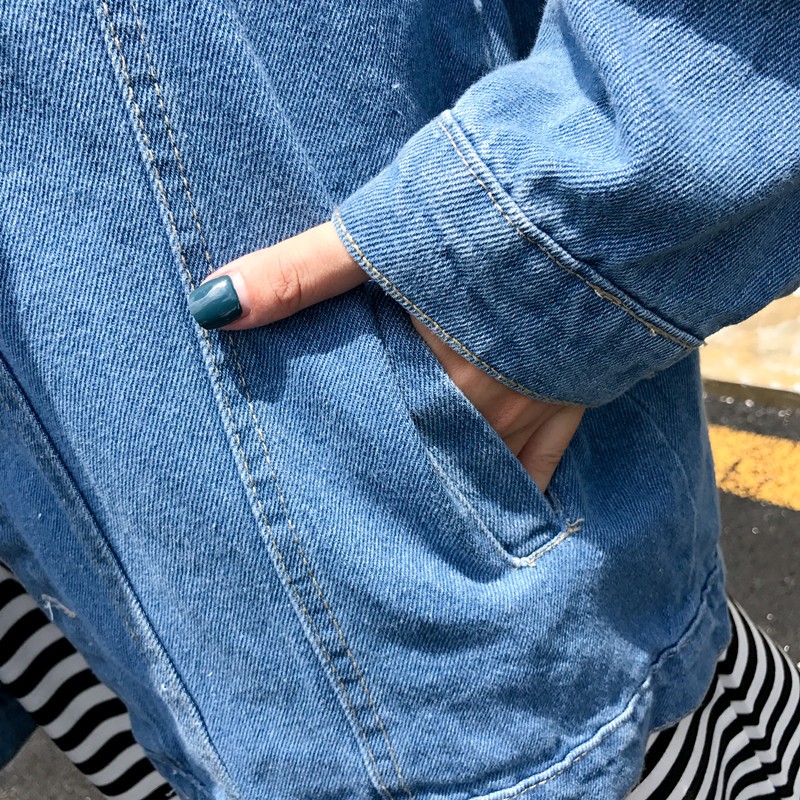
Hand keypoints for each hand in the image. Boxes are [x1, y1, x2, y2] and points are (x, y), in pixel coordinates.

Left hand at [188, 222, 584, 490]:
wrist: (600, 202)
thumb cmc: (484, 211)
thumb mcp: (378, 234)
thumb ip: (298, 274)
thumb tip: (212, 305)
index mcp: (422, 372)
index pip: (371, 429)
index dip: (342, 457)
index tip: (317, 494)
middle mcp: (473, 406)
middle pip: (422, 455)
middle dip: (392, 482)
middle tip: (362, 521)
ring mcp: (529, 408)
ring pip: (476, 467)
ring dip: (446, 487)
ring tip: (420, 524)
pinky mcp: (575, 398)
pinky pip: (547, 464)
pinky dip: (522, 489)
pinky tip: (510, 515)